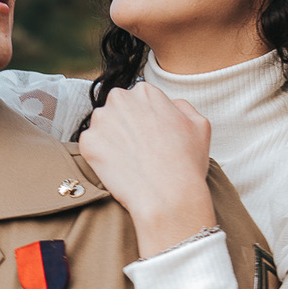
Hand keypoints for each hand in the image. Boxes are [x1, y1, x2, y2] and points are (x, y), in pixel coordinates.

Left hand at [77, 83, 215, 254]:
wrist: (167, 196)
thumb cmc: (186, 163)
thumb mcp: (199, 124)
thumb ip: (182, 106)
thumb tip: (170, 104)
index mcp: (145, 92)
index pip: (138, 101)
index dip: (145, 121)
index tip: (150, 137)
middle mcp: (120, 99)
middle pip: (117, 110)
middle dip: (125, 126)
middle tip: (139, 150)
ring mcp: (101, 120)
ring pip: (103, 127)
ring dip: (112, 141)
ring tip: (130, 161)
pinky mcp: (88, 142)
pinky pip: (91, 147)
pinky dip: (101, 158)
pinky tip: (119, 169)